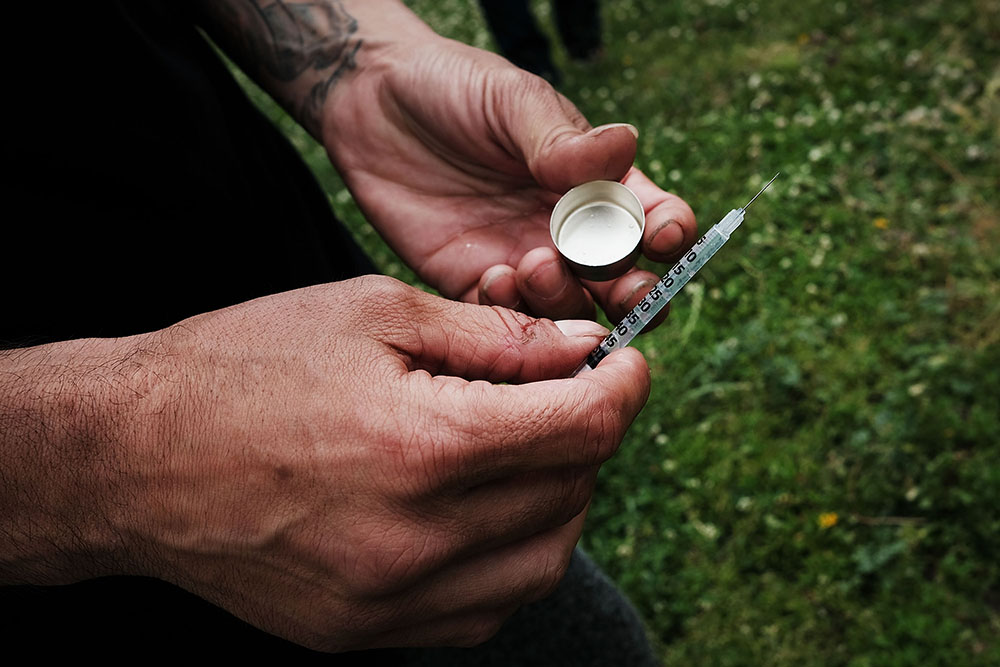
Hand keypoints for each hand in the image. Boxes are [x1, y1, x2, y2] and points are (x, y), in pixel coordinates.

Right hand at [106, 277, 648, 650]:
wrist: (133, 456)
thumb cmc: (244, 367)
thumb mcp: (372, 315)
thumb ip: (493, 339)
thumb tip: (578, 351)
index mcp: (422, 447)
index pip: (583, 427)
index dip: (623, 386)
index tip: (625, 361)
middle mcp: (416, 541)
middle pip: (572, 493)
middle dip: (588, 434)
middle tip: (562, 393)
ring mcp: (391, 600)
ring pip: (542, 562)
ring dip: (559, 500)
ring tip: (523, 450)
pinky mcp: (365, 633)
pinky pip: (484, 609)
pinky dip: (510, 556)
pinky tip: (481, 509)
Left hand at [322, 37, 695, 324]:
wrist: (373, 103)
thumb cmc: (453, 87)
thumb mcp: (511, 100)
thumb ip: (561, 139)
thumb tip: (625, 147)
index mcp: (595, 182)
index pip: (653, 219)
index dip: (669, 235)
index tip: (660, 237)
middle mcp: (568, 230)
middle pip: (625, 284)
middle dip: (633, 296)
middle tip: (612, 285)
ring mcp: (524, 261)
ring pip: (570, 312)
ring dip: (564, 301)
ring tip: (534, 263)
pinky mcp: (473, 283)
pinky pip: (505, 322)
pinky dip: (509, 313)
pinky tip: (490, 276)